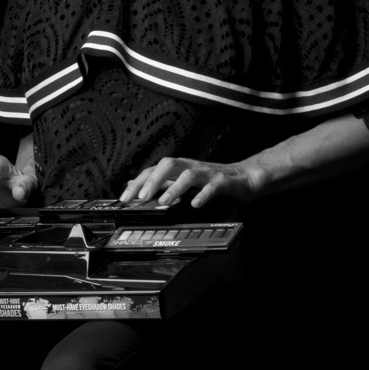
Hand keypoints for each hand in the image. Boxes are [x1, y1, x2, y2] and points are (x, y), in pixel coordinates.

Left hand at [119, 156, 261, 209]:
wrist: (245, 177)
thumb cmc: (212, 181)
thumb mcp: (184, 183)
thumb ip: (163, 184)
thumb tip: (136, 186)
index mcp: (180, 168)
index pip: (154, 170)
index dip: (137, 182)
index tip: (124, 198)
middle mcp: (192, 167)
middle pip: (169, 164)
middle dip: (153, 180)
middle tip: (141, 198)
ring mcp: (208, 173)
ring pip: (189, 174)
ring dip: (174, 187)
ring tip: (164, 202)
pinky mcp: (224, 182)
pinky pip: (213, 187)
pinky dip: (203, 195)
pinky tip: (195, 205)